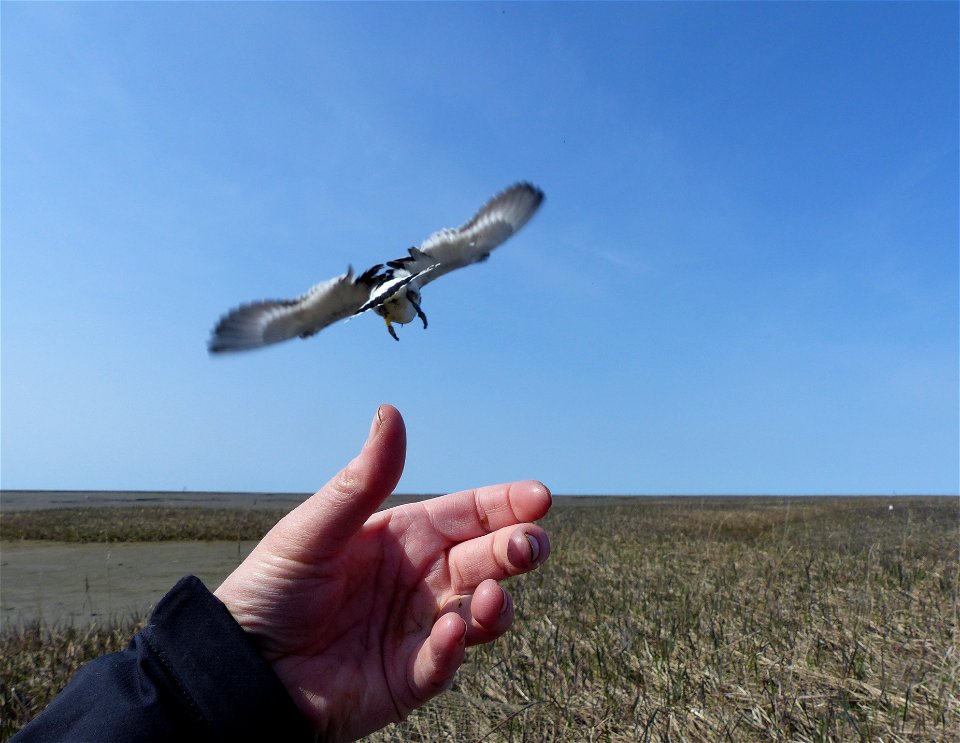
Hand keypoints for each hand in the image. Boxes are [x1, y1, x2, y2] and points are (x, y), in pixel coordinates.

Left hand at [214, 405, 551, 740]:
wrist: (239, 668)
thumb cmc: (271, 589)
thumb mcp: (316, 530)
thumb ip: (362, 480)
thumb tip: (391, 412)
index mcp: (402, 536)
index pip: (468, 514)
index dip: (506, 504)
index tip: (539, 497)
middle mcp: (419, 579)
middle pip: (486, 559)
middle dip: (517, 549)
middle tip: (530, 545)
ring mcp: (417, 628)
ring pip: (481, 612)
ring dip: (496, 603)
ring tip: (489, 595)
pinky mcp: (409, 677)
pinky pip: (445, 663)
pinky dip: (453, 650)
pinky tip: (446, 634)